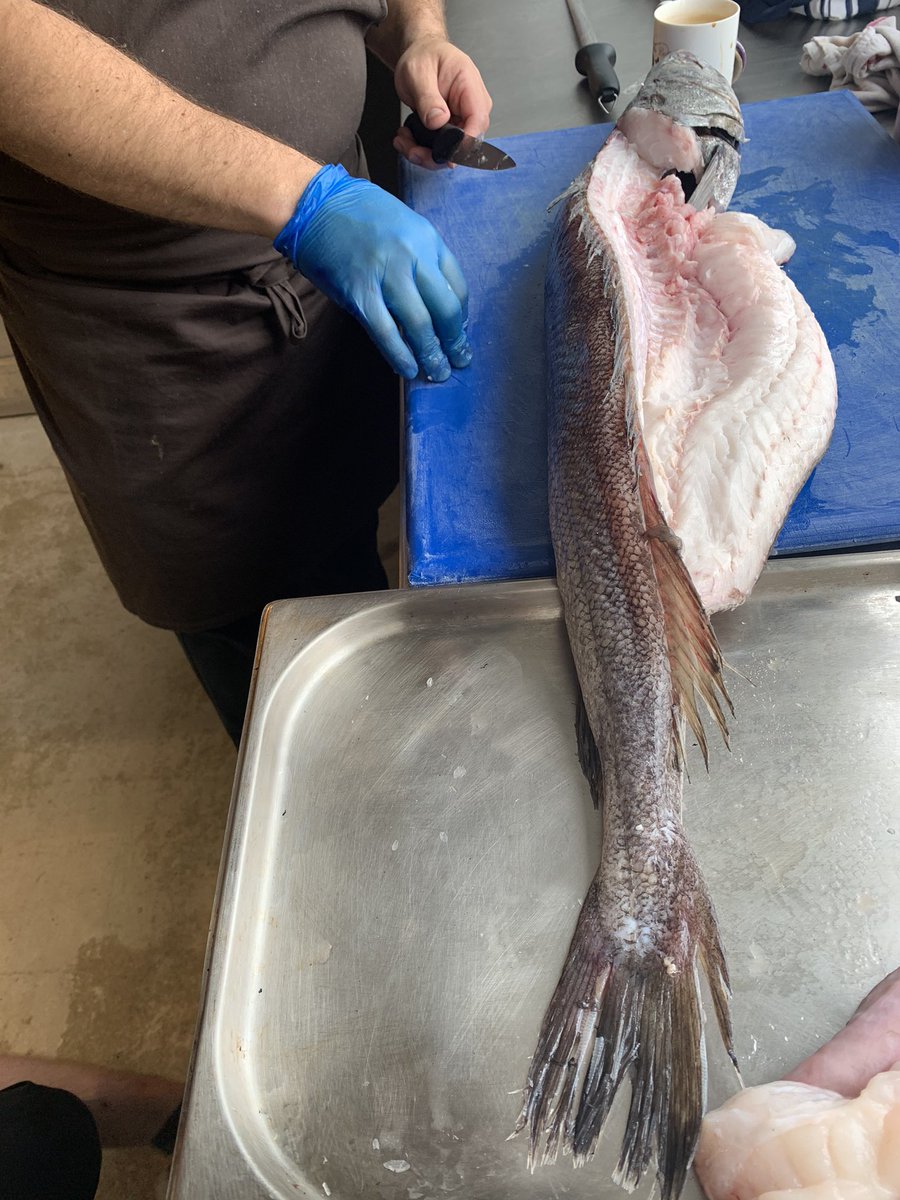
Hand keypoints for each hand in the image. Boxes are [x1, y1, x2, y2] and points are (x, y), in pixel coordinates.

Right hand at [274, 165, 469, 381]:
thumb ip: (422, 259)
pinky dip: (400, 355)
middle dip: (455, 341)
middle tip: (458, 360)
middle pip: (445, 309)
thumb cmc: (361, 215)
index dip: (462, 317)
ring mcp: (386, 275)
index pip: (457, 287)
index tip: (459, 333)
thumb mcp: (404, 225)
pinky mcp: (360, 293)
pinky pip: (386, 332)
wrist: (316, 206)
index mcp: (427, 239)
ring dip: (431, 354)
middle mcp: (412, 256)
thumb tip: (434, 304)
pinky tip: (408, 370)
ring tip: (437, 371)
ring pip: (419, 324)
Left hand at [392, 37, 492, 169]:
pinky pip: (442, 148)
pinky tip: (407, 139)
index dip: (461, 143)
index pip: (477, 121)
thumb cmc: (423, 57)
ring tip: (403, 141)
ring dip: (425, 154)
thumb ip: (428, 98)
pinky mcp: (453, 129)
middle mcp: (472, 106)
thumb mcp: (418, 73)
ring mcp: (464, 120)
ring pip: (451, 151)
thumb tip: (438, 122)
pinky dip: (423, 149)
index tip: (440, 154)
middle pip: (465, 143)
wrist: (421, 54)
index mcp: (470, 86)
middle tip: (410, 148)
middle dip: (436, 154)